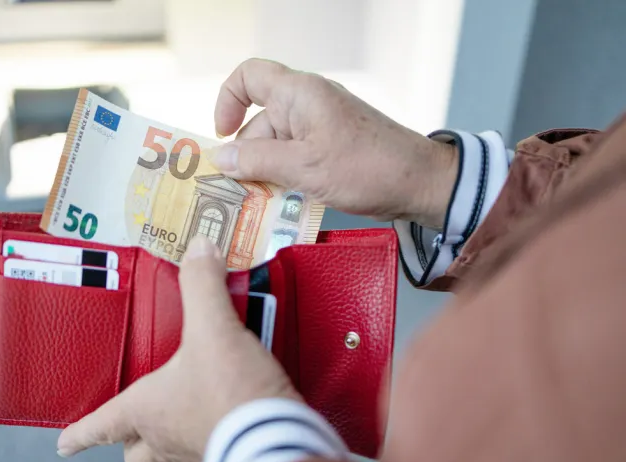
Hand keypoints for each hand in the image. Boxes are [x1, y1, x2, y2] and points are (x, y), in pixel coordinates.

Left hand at [56, 236, 300, 461]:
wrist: (277, 438)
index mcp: (146, 409)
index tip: (63, 444)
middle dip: (128, 438)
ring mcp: (196, 451)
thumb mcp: (213, 329)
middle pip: (134, 451)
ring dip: (169, 431)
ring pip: (169, 451)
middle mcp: (166, 437)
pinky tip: (223, 406)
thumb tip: (199, 249)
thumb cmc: (231, 392)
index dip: (79, 434)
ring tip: (182, 402)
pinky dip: (206, 428)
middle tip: (130, 424)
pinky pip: (205, 445)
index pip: (100, 427)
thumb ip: (203, 285)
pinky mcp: (228, 453)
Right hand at [207, 59, 457, 228]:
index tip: (222, 135)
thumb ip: (257, 161)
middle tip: (238, 192)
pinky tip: (284, 204)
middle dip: (247, 156)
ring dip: (266, 174)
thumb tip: (219, 158)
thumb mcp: (304, 167)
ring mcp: (320, 127)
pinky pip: (295, 158)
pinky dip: (285, 178)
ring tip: (261, 205)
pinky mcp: (330, 149)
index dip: (227, 100)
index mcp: (299, 94)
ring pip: (276, 146)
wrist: (421, 183)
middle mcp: (307, 105)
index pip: (249, 76)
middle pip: (258, 122)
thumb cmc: (367, 167)